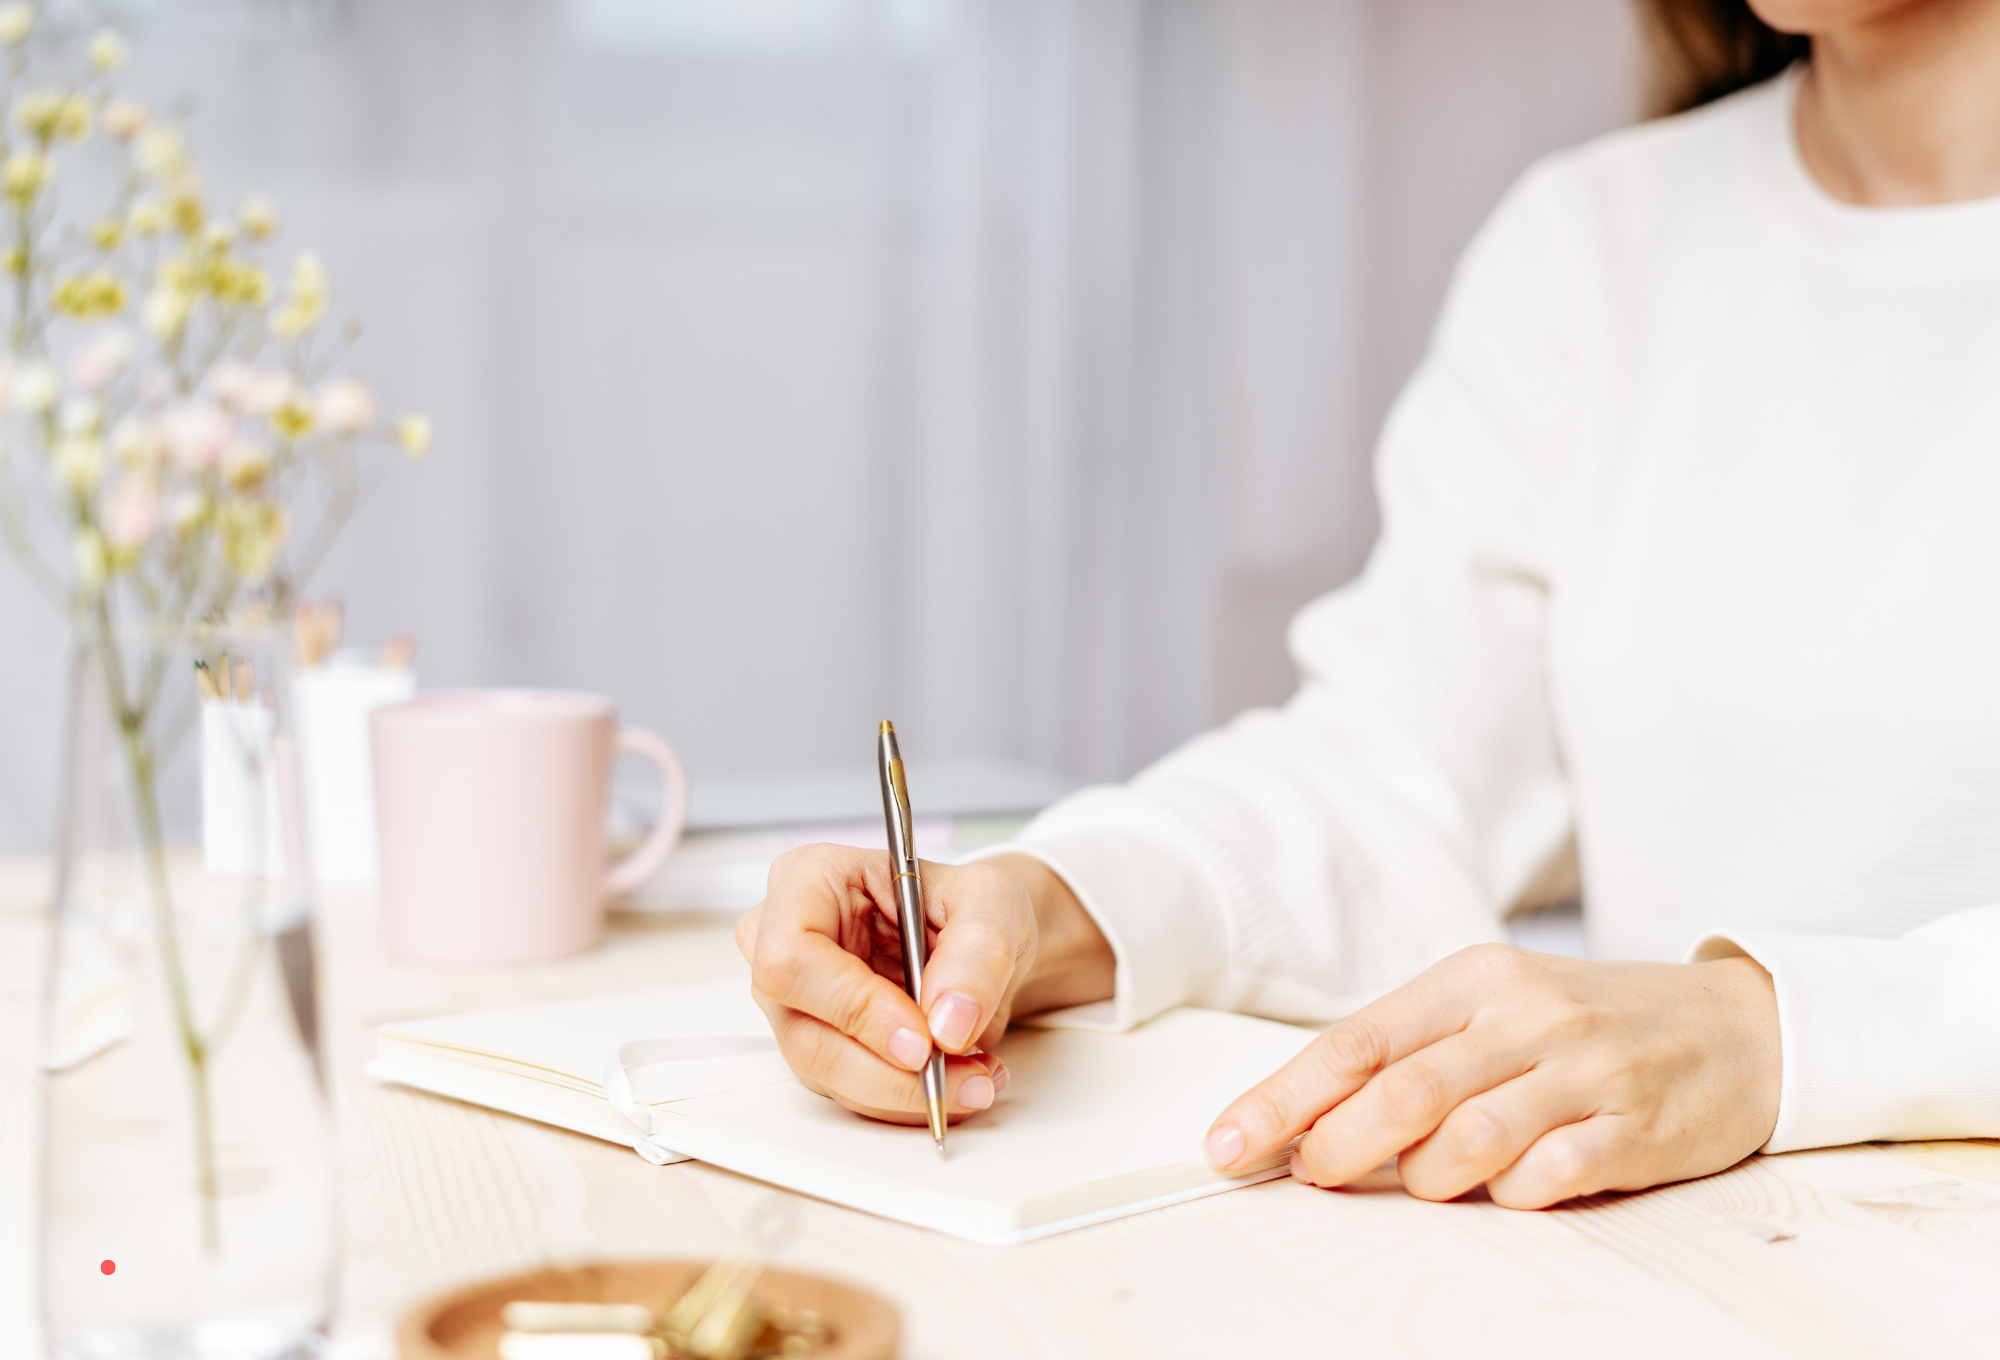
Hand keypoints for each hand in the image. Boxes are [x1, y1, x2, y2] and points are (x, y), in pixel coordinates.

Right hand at [734, 845, 1114, 1125]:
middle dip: (890, 1068)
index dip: (852, 1006)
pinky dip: (909, 1097)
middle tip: (964, 1074)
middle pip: (802, 1030)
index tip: (921, 1039)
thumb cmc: (967, 903)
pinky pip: (852, 1091)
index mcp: (808, 879)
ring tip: (978, 1077)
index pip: (791, 955)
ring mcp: (795, 1001)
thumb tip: (949, 1021)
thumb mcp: (994, 902)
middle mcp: (782, 941)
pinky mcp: (819, 1045)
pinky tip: (960, 1078)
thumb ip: (978, 951)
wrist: (976, 942)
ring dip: (907, 1091)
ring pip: (827, 1073)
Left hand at [1201, 944, 1779, 1207]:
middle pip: (1402, 1091)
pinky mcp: (1638, 1127)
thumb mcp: (1496, 1010)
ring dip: (1426, 1176)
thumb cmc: (1591, 1024)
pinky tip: (1508, 1190)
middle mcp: (1525, 1016)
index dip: (1282, 1099)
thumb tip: (1310, 1123)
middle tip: (1309, 1175)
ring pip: (1470, 1136)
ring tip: (1423, 1182)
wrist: (1741, 1024)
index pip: (1355, 1042)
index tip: (1229, 1145)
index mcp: (1472, 980)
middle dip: (1336, 1145)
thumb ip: (1414, 1056)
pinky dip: (1513, 1194)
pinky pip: (1553, 1174)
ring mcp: (1584, 1070)